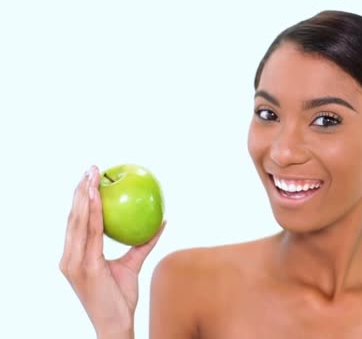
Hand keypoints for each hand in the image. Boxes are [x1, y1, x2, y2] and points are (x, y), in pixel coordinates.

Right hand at [60, 166, 164, 337]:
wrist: (117, 323)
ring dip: (84, 196)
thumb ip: (143, 243)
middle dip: (80, 190)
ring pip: (78, 222)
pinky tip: (98, 197)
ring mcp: (75, 263)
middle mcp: (70, 258)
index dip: (80, 199)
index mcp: (75, 257)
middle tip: (92, 168)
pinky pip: (91, 234)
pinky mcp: (85, 267)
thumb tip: (162, 221)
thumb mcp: (132, 265)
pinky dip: (92, 213)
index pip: (76, 222)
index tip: (90, 178)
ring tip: (92, 176)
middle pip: (73, 217)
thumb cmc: (121, 297)